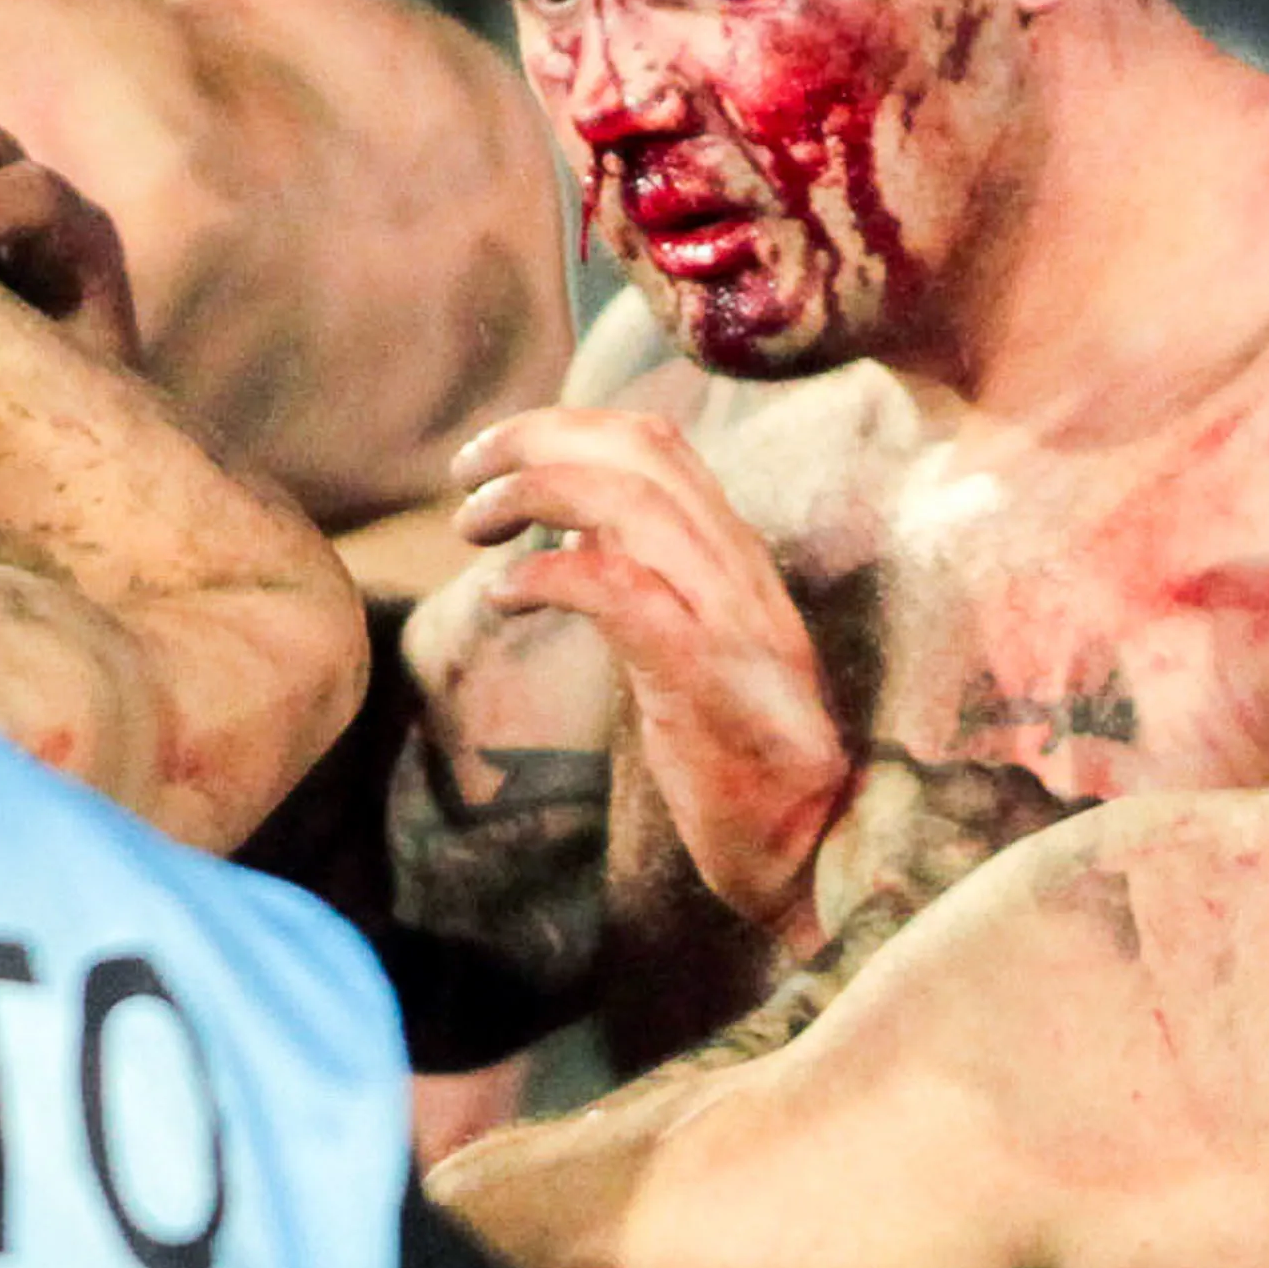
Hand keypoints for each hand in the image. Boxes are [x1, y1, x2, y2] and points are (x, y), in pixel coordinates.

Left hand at [454, 408, 852, 936]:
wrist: (804, 842)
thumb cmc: (734, 752)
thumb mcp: (685, 643)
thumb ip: (644, 576)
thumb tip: (576, 523)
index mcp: (733, 555)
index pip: (656, 442)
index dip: (566, 425)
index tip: (496, 455)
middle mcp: (738, 568)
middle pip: (640, 450)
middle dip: (536, 439)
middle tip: (464, 473)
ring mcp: (727, 617)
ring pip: (631, 503)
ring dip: (534, 493)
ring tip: (472, 524)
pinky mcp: (703, 673)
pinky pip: (621, 592)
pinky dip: (550, 575)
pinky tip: (505, 596)